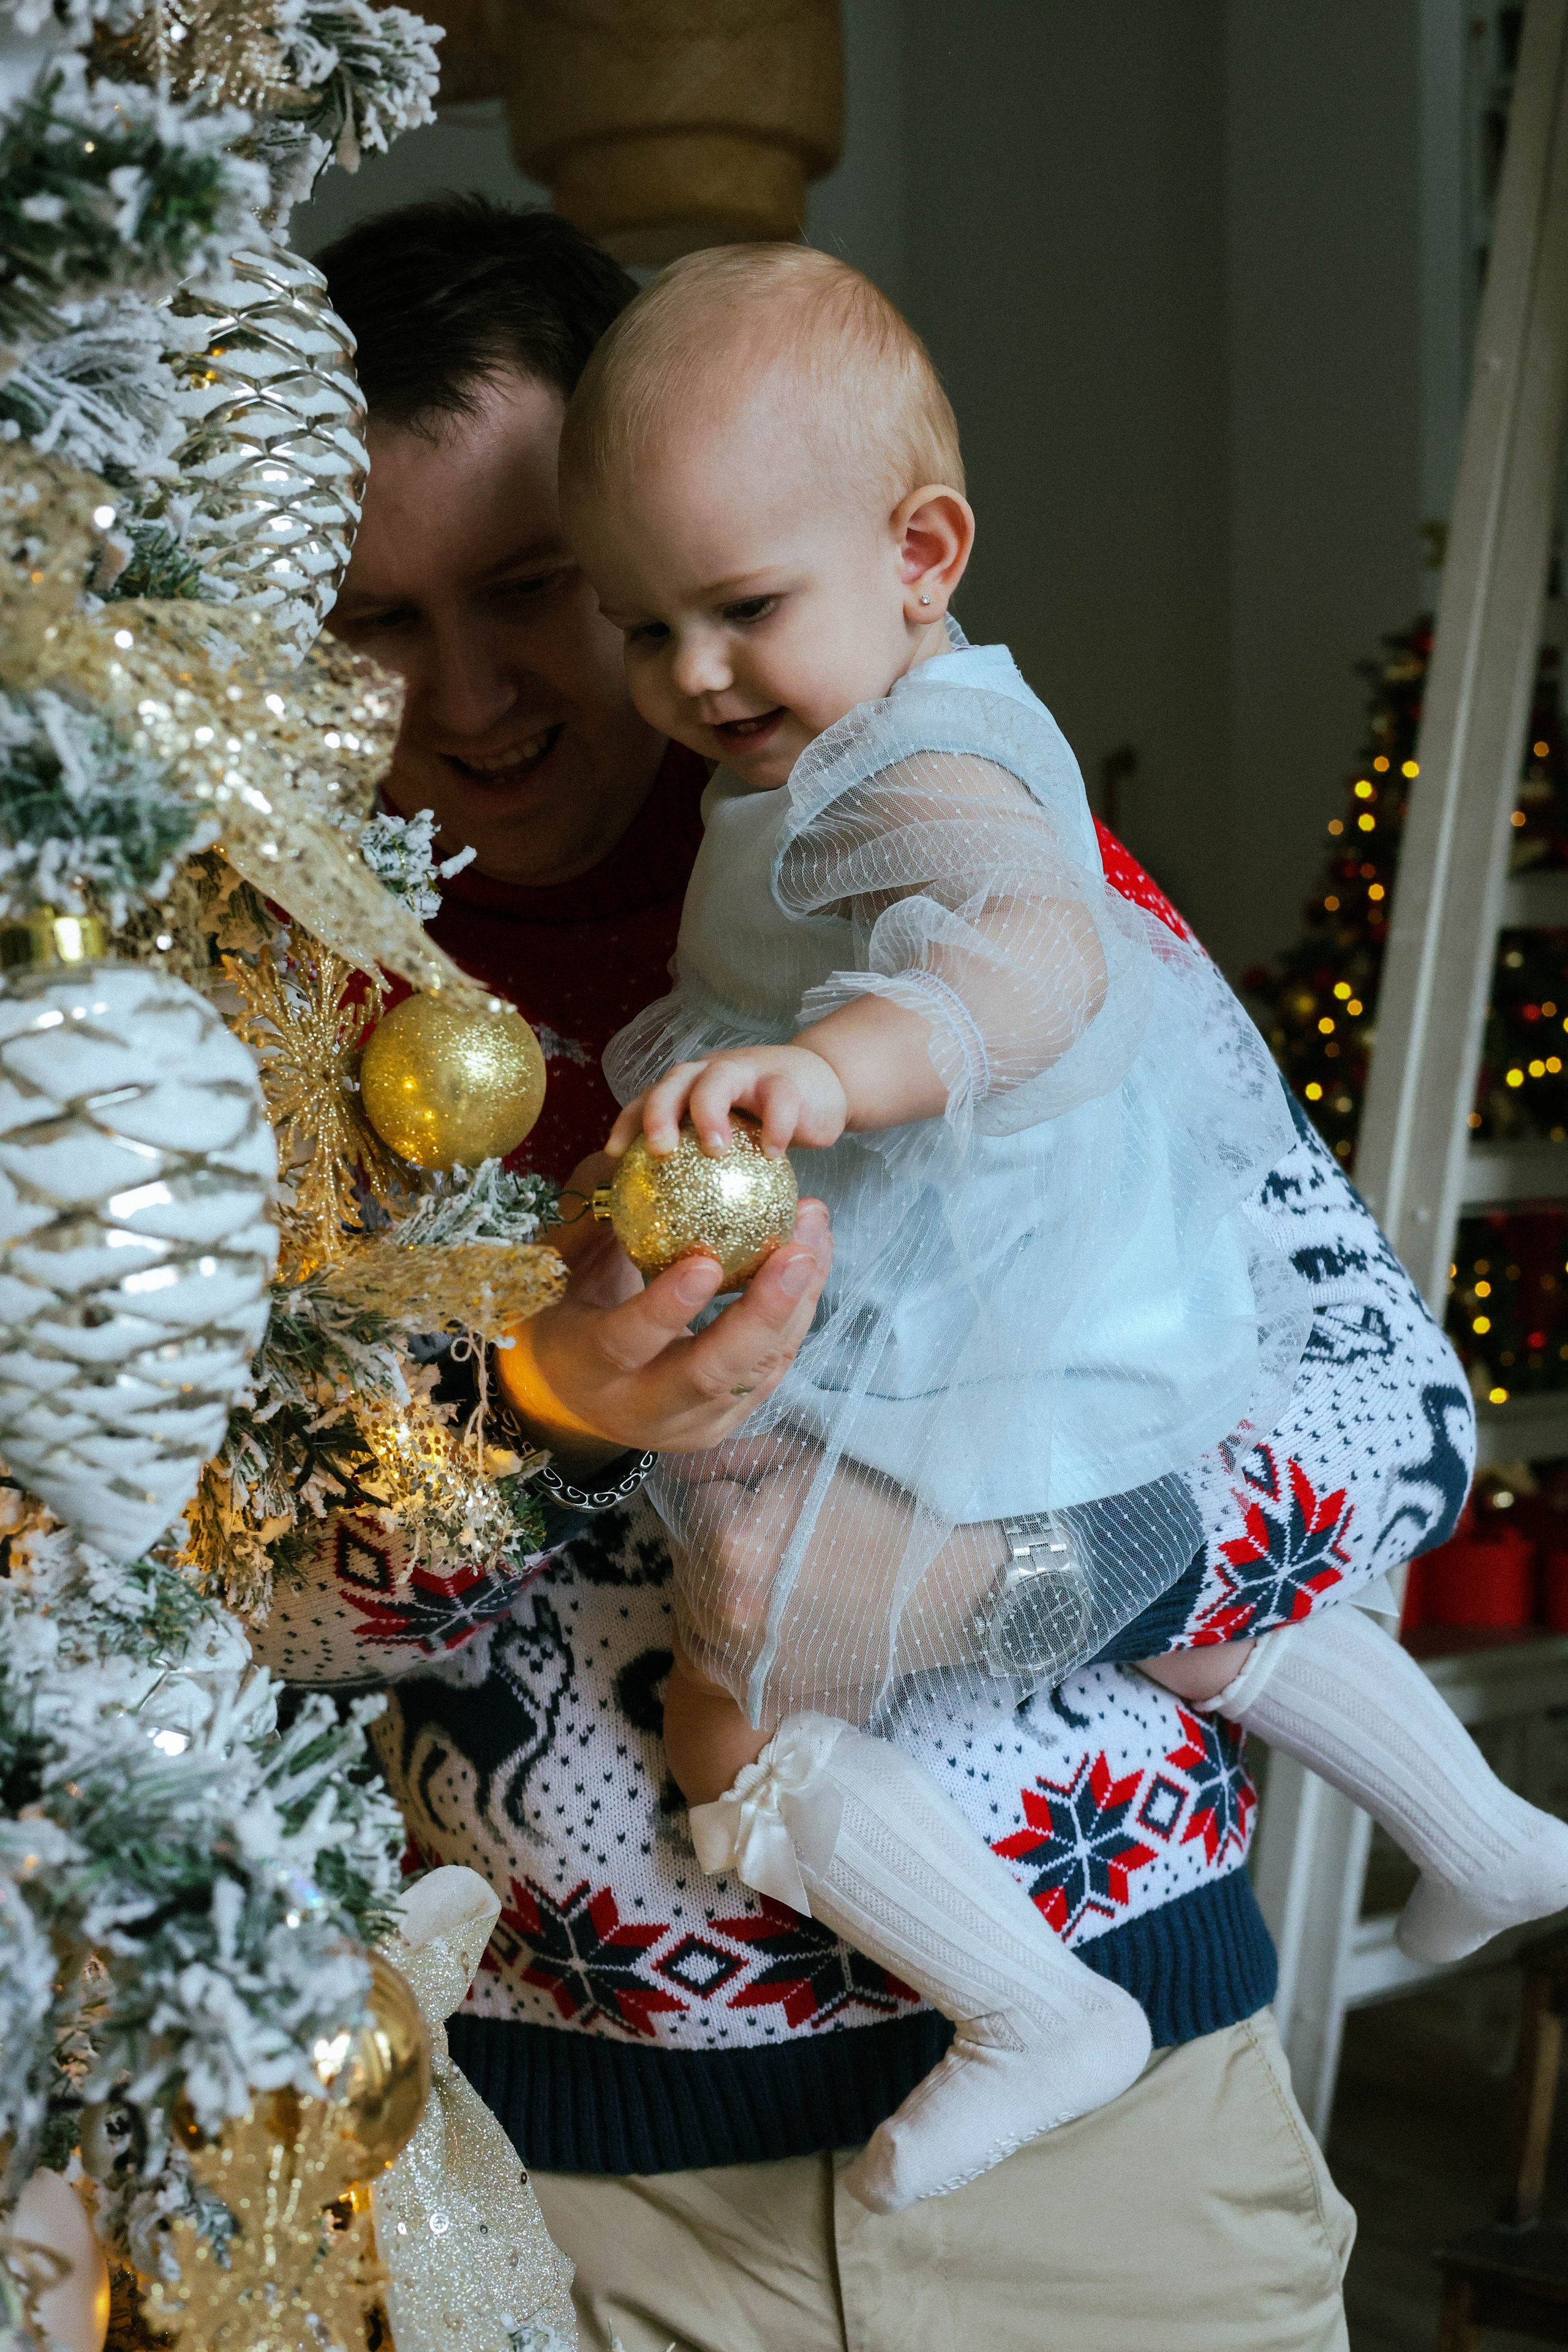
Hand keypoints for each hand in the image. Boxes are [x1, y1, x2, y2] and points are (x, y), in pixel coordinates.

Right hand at [507, 1153, 833, 1461]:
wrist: (574, 1397)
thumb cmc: (568, 1314)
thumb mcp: (562, 1275)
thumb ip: (594, 1226)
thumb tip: (625, 1156)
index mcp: (586, 1370)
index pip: (626, 1342)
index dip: (665, 1307)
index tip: (704, 1261)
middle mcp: (641, 1409)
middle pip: (709, 1374)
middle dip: (762, 1314)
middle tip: (798, 1253)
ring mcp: (691, 1424)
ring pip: (755, 1372)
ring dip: (796, 1304)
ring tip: (816, 1237)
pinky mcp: (727, 1423)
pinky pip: (772, 1368)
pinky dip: (798, 1314)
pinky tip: (813, 1260)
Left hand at [606, 1044, 847, 1160]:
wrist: (820, 1085)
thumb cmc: (760, 1120)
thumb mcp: (726, 1138)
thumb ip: (697, 1165)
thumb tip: (665, 1224)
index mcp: (689, 1088)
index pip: (647, 1098)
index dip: (627, 1122)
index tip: (613, 1154)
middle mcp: (711, 1074)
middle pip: (675, 1081)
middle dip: (660, 1112)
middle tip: (658, 1148)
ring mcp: (748, 1073)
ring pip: (719, 1079)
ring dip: (711, 1112)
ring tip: (714, 1150)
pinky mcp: (787, 1081)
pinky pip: (778, 1098)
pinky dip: (774, 1125)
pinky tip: (773, 1155)